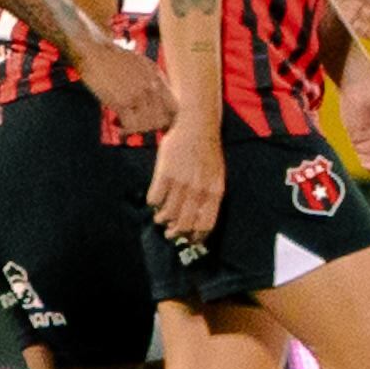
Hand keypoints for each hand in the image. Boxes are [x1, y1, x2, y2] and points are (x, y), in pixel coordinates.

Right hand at [77, 39, 175, 136]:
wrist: (93, 51)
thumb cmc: (113, 59)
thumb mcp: (140, 64)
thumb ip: (151, 80)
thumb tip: (154, 99)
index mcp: (158, 77)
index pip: (175, 108)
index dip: (168, 120)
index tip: (157, 126)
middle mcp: (152, 86)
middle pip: (162, 119)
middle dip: (151, 127)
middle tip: (137, 126)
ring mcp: (138, 94)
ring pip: (148, 124)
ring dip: (136, 129)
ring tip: (125, 126)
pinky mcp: (121, 101)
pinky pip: (131, 125)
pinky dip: (125, 130)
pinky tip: (117, 125)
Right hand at [147, 122, 225, 246]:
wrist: (196, 127)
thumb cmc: (207, 153)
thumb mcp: (216, 175)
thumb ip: (209, 197)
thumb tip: (198, 221)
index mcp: (215, 191)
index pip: (206, 224)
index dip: (196, 236)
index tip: (189, 240)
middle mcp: (198, 190)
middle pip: (184, 224)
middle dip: (175, 233)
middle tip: (170, 233)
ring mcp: (181, 182)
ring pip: (167, 214)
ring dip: (162, 220)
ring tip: (160, 218)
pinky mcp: (164, 174)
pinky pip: (154, 199)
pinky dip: (153, 203)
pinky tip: (155, 199)